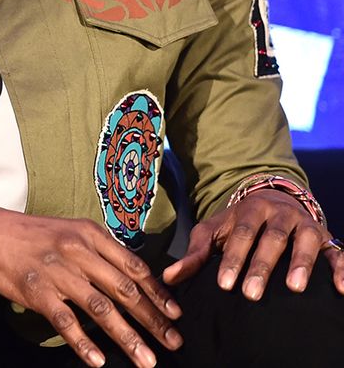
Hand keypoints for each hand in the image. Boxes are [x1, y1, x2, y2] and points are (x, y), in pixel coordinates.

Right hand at [0, 206, 181, 367]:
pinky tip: (99, 361)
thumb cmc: (30, 234)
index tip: (176, 315)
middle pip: (124, 290)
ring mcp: (56, 271)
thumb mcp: (69, 230)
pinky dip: (84, 343)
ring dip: (128, 337)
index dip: (158, 293)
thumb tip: (134, 278)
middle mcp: (77, 251)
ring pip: (101, 309)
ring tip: (147, 360)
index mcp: (90, 234)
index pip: (134, 266)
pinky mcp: (36, 290)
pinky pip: (66, 322)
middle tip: (173, 343)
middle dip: (153, 319)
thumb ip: (100, 250)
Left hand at [163, 188, 343, 299]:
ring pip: (306, 241)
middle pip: (272, 239)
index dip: (233, 259)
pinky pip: (338, 252)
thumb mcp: (214, 232)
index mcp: (250, 209)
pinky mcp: (327, 238)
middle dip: (261, 266)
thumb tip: (169, 278)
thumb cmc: (238, 224)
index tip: (224, 285)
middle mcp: (280, 214)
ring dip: (302, 264)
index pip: (241, 234)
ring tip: (294, 288)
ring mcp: (306, 225)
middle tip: (251, 294)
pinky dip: (342, 269)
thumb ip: (195, 254)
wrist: (273, 201)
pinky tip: (341, 289)